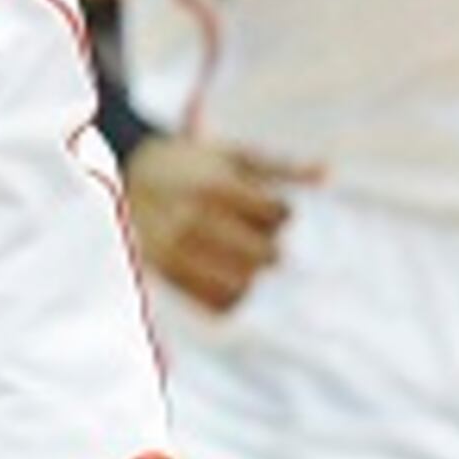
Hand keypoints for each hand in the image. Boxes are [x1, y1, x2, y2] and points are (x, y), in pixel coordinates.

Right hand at [125, 137, 319, 314]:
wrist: (130, 173)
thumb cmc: (195, 164)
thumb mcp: (234, 155)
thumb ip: (281, 165)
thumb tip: (328, 172)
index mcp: (218, 187)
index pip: (278, 216)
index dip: (286, 218)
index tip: (279, 216)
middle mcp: (196, 220)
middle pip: (264, 256)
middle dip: (274, 254)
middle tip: (272, 250)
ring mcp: (178, 250)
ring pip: (240, 287)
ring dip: (256, 281)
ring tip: (254, 269)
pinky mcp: (166, 273)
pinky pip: (212, 303)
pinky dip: (232, 300)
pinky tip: (236, 287)